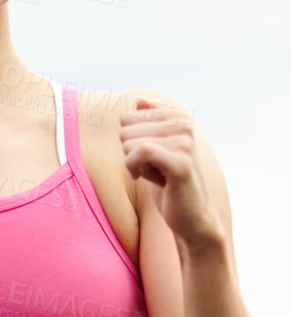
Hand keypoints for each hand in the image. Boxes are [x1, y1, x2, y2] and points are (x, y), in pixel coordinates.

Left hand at [120, 99, 223, 247]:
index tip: (147, 155)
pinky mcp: (181, 163)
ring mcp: (185, 142)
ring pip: (129, 142)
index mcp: (179, 117)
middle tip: (152, 168)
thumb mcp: (154, 148)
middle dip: (130, 152)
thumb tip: (138, 100)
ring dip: (133, 164)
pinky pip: (140, 152)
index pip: (128, 116)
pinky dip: (132, 167)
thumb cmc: (167, 182)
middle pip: (126, 128)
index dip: (130, 140)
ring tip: (154, 174)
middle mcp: (185, 125)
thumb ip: (147, 124)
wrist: (190, 216)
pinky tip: (141, 177)